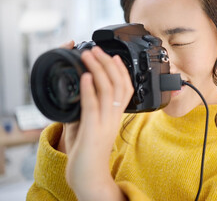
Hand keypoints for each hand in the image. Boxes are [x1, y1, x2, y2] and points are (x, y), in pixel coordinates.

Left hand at [57, 41, 132, 199]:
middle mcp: (114, 118)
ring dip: (97, 70)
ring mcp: (104, 124)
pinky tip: (84, 76)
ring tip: (88, 55)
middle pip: (119, 85)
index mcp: (116, 116)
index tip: (114, 56)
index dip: (122, 71)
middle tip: (97, 49)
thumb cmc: (90, 153)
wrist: (90, 176)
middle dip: (108, 64)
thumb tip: (81, 91)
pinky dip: (89, 89)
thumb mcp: (93, 126)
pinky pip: (93, 106)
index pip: (126, 89)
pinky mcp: (92, 131)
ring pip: (107, 91)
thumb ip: (90, 109)